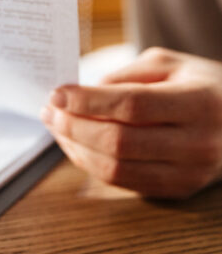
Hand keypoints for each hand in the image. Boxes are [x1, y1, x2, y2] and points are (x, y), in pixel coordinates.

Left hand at [41, 47, 221, 198]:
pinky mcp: (178, 189)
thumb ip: (127, 76)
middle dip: (74, 126)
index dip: (89, 101)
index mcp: (198, 102)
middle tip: (50, 111)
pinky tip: (77, 145)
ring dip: (77, 148)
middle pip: (119, 141)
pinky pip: (124, 182)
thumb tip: (83, 95)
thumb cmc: (203, 85)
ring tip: (57, 128)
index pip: (132, 105)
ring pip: (117, 168)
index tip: (57, 93)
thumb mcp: (170, 64)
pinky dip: (93, 164)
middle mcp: (197, 143)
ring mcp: (189, 173)